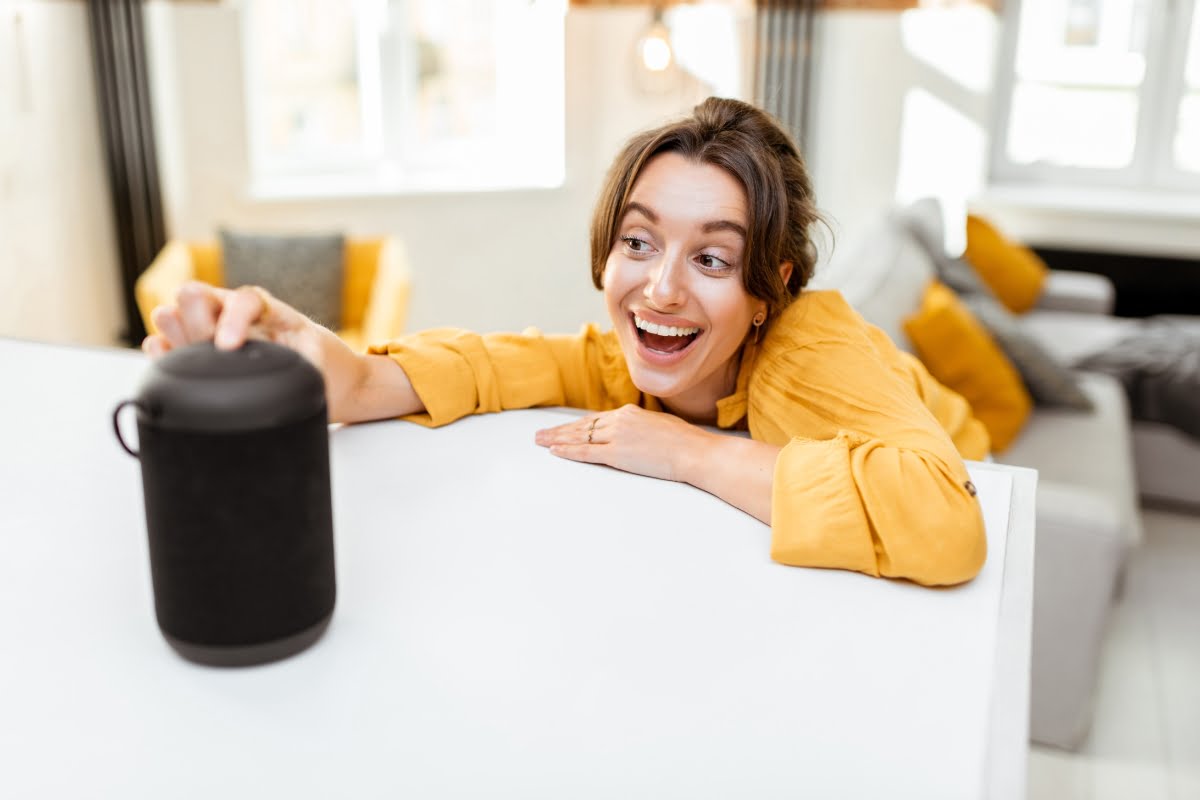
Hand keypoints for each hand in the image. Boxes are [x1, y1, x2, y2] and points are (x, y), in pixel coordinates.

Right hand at [140, 281, 389, 422]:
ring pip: (188, 316)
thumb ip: (306, 365)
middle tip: (201, 342)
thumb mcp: (323, 366)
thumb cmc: (327, 368)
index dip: (233, 318)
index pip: (247, 300)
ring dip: (177, 326)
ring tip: (166, 339)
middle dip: (196, 315)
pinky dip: (168, 347)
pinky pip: (182, 344)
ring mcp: (222, 332)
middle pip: (205, 299)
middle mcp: (242, 316)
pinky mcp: (210, 355)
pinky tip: (159, 349)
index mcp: (272, 312)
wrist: (333, 383)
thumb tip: (287, 374)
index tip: (228, 346)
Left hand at [534, 404, 712, 482]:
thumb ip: (643, 427)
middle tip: (541, 434)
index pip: (596, 419)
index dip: (577, 425)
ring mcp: (616, 436)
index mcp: (629, 412)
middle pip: (582, 426)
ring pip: (579, 437)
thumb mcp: (661, 425)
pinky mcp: (617, 454)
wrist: (694, 451)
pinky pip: (586, 452)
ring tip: (541, 441)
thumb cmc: (685, 442)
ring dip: (557, 440)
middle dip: (560, 430)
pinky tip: (555, 451)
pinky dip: (568, 452)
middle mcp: (619, 420)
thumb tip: (638, 433)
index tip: (564, 429)